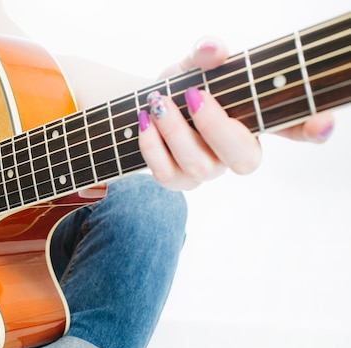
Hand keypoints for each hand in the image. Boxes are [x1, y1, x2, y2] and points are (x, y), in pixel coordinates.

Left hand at [138, 38, 334, 190]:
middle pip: (243, 159)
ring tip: (157, 102)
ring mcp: (209, 170)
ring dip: (174, 131)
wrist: (148, 107)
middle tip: (194, 95)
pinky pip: (167, 176)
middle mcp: (236, 151)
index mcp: (255, 120)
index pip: (293, 127)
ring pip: (200, 167)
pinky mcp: (178, 181)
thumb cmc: (183, 86)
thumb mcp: (193, 66)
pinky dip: (152, 147)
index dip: (311, 128)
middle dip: (215, 127)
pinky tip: (144, 122)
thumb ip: (204, 56)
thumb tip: (212, 48)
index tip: (321, 123)